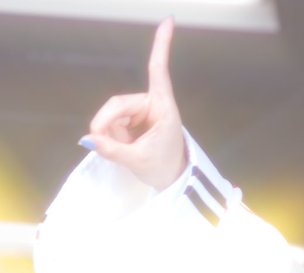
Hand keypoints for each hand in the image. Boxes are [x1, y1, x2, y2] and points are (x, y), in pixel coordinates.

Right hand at [83, 18, 186, 189]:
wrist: (172, 179)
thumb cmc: (163, 167)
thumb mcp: (138, 161)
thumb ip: (113, 150)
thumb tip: (89, 139)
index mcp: (163, 108)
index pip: (158, 72)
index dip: (161, 46)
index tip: (169, 20)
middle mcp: (152, 103)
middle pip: (118, 104)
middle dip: (108, 125)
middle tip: (103, 145)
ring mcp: (140, 110)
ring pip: (112, 115)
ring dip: (112, 134)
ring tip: (126, 151)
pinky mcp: (131, 118)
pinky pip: (112, 123)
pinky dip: (112, 136)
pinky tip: (123, 146)